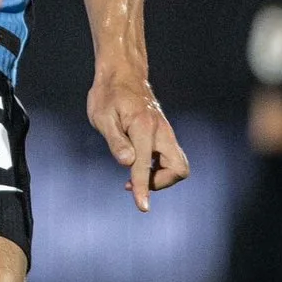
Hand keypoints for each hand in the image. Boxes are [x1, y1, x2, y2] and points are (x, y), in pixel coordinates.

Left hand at [87, 69, 188, 212]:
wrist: (123, 74)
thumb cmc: (108, 94)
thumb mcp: (102, 116)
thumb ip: (115, 141)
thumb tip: (128, 163)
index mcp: (144, 128)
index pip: (145, 166)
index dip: (143, 188)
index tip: (142, 207)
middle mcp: (161, 131)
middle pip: (179, 168)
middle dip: (161, 182)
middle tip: (135, 181)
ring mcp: (166, 132)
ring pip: (177, 165)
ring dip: (159, 176)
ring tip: (132, 176)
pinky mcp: (164, 134)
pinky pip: (169, 158)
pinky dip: (157, 168)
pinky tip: (137, 166)